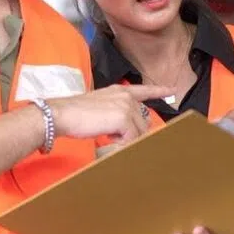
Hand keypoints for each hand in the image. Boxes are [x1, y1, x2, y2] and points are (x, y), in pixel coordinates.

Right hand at [48, 84, 170, 142]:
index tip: (171, 89)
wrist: (62, 114)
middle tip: (112, 135)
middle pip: (143, 122)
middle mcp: (126, 97)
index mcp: (119, 91)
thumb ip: (116, 113)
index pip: (144, 90)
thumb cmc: (75, 114)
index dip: (158, 91)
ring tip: (107, 135)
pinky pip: (131, 138)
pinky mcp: (123, 118)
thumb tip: (127, 129)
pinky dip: (122, 143)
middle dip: (132, 133)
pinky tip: (108, 138)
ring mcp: (126, 107)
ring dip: (125, 139)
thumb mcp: (100, 108)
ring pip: (138, 132)